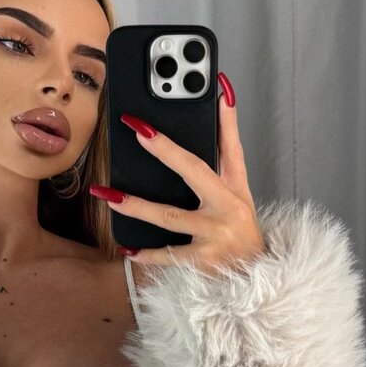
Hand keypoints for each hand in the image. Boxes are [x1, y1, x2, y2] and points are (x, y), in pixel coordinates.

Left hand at [89, 74, 264, 278]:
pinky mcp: (204, 262)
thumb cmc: (240, 237)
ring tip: (107, 193)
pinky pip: (168, 255)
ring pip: (170, 217)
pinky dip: (147, 254)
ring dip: (136, 205)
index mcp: (236, 190)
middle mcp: (228, 208)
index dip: (226, 117)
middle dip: (166, 149)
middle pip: (194, 171)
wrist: (258, 280)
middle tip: (139, 129)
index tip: (218, 86)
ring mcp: (216, 235)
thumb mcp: (238, 202)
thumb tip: (193, 139)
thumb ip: (219, 172)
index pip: (232, 146)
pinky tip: (127, 248)